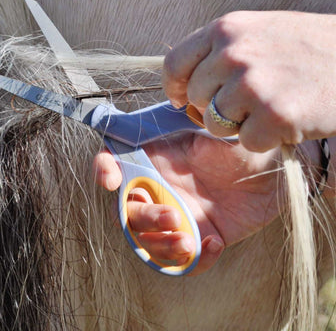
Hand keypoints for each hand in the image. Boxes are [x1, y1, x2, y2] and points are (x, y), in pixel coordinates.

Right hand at [94, 135, 281, 274]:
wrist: (276, 169)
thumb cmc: (242, 142)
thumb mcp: (213, 127)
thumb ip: (184, 124)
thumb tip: (159, 118)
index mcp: (156, 158)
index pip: (116, 162)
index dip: (104, 170)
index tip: (111, 178)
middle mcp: (160, 187)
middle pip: (128, 211)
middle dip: (142, 218)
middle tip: (172, 215)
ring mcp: (179, 213)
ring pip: (149, 240)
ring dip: (160, 246)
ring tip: (188, 240)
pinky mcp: (201, 235)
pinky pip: (186, 259)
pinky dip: (194, 260)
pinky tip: (213, 243)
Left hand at [163, 11, 335, 151]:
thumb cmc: (308, 47)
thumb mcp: (259, 32)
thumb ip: (220, 51)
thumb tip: (186, 83)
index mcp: (226, 29)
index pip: (174, 64)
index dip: (174, 87)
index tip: (180, 99)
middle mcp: (233, 53)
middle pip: (196, 98)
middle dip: (215, 107)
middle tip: (249, 102)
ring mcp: (252, 83)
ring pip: (215, 123)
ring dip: (239, 124)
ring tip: (269, 107)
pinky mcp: (274, 114)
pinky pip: (246, 141)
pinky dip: (265, 138)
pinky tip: (287, 119)